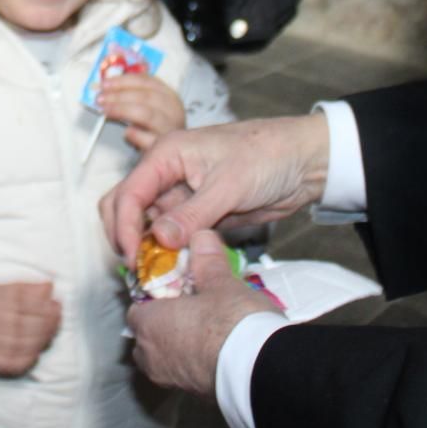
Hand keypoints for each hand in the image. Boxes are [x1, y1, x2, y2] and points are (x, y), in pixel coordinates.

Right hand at [0, 280, 61, 375]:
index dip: (48, 305)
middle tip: (57, 316)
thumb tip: (49, 286)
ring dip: (44, 338)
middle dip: (50, 321)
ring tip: (51, 331)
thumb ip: (24, 287)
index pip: (30, 305)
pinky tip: (37, 350)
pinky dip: (30, 358)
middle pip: (32, 325)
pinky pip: (16, 363)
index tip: (56, 303)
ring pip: (27, 344)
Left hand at [96, 75, 186, 150]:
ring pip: (146, 115)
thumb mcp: (150, 107)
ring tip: (106, 111)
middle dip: (119, 95)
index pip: (145, 81)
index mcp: (169, 95)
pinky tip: (126, 132)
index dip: (122, 81)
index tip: (104, 83)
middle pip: (145, 96)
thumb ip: (133, 92)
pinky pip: (149, 139)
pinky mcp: (164, 147)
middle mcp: (173, 110)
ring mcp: (171, 129)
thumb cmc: (157, 128)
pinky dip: (136, 134)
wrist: (172, 152)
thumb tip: (108, 83)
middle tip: (100, 98)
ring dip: (122, 110)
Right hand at [99, 115, 330, 262]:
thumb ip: (192, 214)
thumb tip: (159, 239)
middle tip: (139, 268)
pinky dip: (168, 251)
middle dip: (126, 237)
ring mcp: (180, 194)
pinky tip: (176, 267)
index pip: (128, 193)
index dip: (125, 228)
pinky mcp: (195, 213)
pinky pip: (170, 235)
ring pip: (146, 224)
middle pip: (125, 206)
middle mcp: (166, 173)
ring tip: (158, 272)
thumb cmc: (267, 155)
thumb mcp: (229, 185)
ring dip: (147, 247)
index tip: (133, 258)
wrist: (301, 161)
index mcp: (166, 154)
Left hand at [128, 230, 281, 397]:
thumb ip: (207, 260)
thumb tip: (200, 237)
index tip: (175, 288)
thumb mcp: (220, 281)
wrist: (259, 371)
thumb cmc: (229, 322)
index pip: (136, 308)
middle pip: (149, 336)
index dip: (154, 297)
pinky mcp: (195, 396)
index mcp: (149, 325)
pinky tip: (220, 349)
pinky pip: (187, 374)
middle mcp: (152, 357)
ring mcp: (172, 381)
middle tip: (193, 307)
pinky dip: (197, 362)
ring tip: (209, 328)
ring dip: (181, 345)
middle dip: (166, 324)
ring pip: (166, 358)